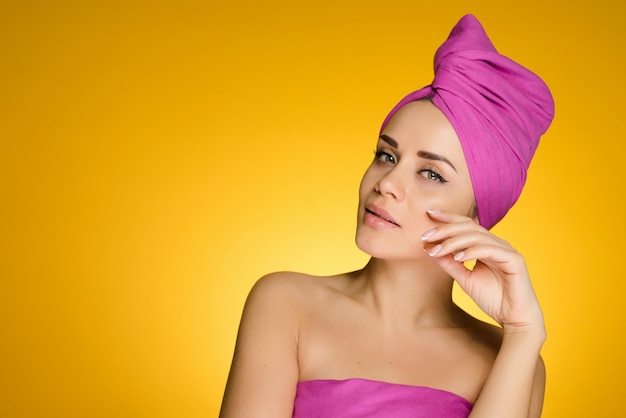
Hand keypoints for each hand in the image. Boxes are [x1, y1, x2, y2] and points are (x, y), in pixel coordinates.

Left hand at [421, 209, 544, 335]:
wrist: (514, 319)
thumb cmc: (493, 299)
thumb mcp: (465, 278)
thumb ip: (450, 263)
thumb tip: (430, 249)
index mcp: (487, 245)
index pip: (466, 225)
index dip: (448, 217)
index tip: (429, 213)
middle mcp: (497, 244)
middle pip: (469, 227)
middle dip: (446, 229)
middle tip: (426, 236)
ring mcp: (507, 251)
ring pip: (478, 237)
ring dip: (454, 242)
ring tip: (437, 250)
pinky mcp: (514, 261)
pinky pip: (491, 250)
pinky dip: (473, 252)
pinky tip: (458, 257)